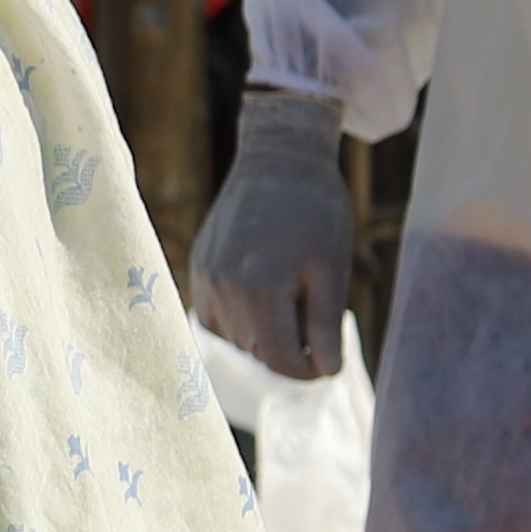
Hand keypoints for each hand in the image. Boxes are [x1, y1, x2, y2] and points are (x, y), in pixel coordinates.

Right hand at [189, 86, 353, 378]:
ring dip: (263, 335)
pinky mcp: (198, 267)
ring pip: (234, 336)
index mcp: (260, 288)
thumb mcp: (332, 268)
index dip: (306, 370)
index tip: (327, 363)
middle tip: (316, 320)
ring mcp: (204, 277)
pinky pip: (214, 316)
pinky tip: (263, 296)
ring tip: (292, 301)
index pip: (278, 359)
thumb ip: (325, 324)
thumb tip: (325, 372)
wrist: (278, 159)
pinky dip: (240, 319)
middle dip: (288, 349)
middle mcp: (223, 287)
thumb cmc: (316, 211)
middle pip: (256, 350)